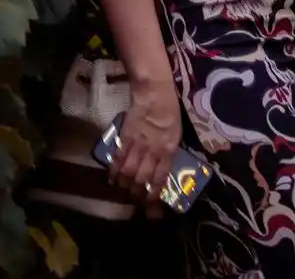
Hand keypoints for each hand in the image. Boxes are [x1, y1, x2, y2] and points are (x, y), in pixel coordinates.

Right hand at [111, 81, 182, 205]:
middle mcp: (152, 150)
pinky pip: (117, 160)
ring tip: (125, 192)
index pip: (160, 177)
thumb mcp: (176, 133)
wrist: (154, 93)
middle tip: (136, 201)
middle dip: (138, 194)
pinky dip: (114, 172)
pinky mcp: (124, 139)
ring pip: (128, 173)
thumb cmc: (170, 111)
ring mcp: (136, 145)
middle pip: (142, 179)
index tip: (151, 205)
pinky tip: (113, 180)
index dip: (154, 194)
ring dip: (125, 186)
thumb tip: (161, 167)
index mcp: (169, 148)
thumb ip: (168, 151)